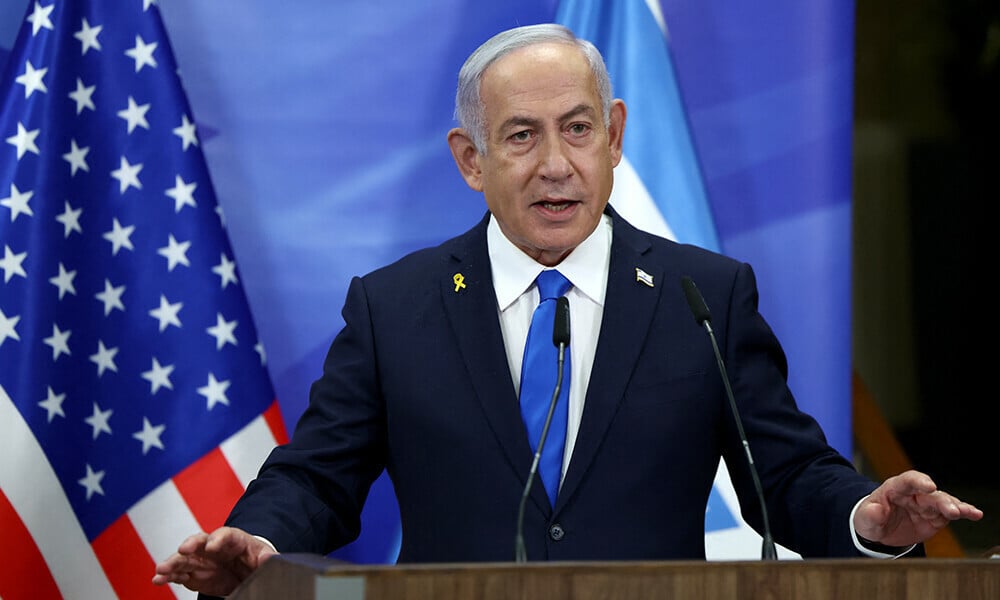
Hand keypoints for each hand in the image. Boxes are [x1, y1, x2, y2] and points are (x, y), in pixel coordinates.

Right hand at [151, 526, 276, 595]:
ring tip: (161, 570)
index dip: (217, 539)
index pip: (224, 534)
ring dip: (172, 562)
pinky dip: (168, 576)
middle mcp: (213, 546)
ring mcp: (201, 559)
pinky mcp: (193, 573)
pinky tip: (158, 579)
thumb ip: (266, 557)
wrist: (246, 571)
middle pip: (200, 541)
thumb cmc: (254, 558)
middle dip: (191, 544)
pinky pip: (178, 573)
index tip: (212, 546)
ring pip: (184, 558)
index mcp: (233, 538)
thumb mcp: (264, 556)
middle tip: (183, 550)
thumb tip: (268, 558)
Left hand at [854, 470, 982, 547]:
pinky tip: (974, 514)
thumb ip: (870, 514)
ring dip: (957, 506)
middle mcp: (913, 494)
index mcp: (894, 488)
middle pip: (930, 494)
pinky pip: (951, 513)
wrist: (879, 530)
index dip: (919, 481)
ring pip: (944, 502)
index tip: (930, 486)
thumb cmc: (869, 519)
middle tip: (952, 510)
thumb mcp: (864, 519)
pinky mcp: (935, 516)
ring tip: (969, 512)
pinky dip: (963, 512)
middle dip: (942, 501)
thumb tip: (875, 510)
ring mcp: (925, 504)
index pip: (907, 481)